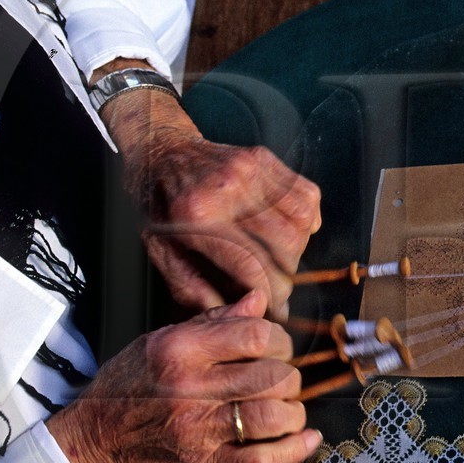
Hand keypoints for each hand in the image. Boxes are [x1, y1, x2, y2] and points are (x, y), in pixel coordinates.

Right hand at [46, 290, 320, 462]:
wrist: (99, 440)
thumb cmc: (130, 385)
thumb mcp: (161, 340)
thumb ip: (214, 321)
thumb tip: (257, 299)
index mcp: (181, 350)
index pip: (255, 335)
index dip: (278, 339)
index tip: (276, 347)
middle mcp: (192, 388)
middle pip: (272, 376)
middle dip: (288, 376)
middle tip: (281, 379)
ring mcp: (200, 430)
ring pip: (274, 416)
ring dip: (293, 411)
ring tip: (287, 407)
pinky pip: (262, 460)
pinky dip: (293, 450)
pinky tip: (307, 438)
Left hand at [96, 62, 320, 319]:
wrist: (158, 148)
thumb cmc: (157, 203)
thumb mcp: (158, 251)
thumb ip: (191, 287)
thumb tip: (230, 314)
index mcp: (199, 216)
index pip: (253, 266)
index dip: (271, 296)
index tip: (272, 309)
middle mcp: (228, 189)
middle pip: (285, 246)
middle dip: (286, 278)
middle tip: (276, 288)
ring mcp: (250, 169)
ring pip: (300, 223)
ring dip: (297, 250)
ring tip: (279, 259)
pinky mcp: (264, 158)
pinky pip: (306, 196)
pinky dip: (305, 220)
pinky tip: (287, 231)